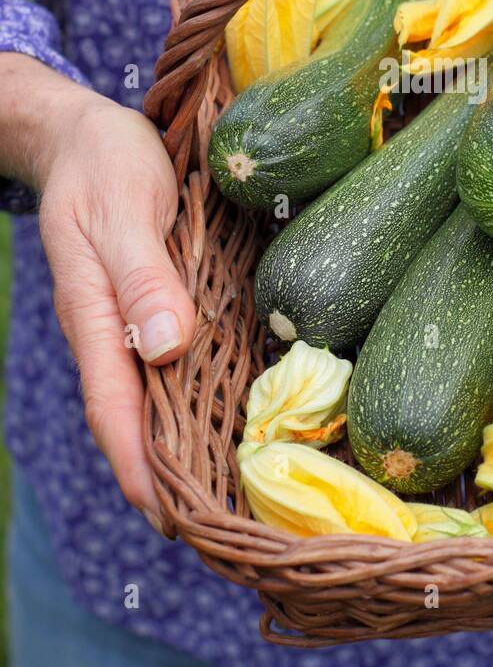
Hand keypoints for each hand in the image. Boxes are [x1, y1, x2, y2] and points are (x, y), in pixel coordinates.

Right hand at [15, 66, 196, 522]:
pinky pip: (175, 364)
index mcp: (95, 317)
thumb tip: (165, 350)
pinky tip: (233, 417)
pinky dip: (198, 398)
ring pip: (158, 398)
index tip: (170, 523)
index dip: (139, 469)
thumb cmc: (103, 165)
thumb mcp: (124, 209)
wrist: (86, 133)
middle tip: (217, 533)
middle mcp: (113, 331)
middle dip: (168, 478)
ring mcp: (133, 320)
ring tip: (232, 495)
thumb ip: (142, 278)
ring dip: (187, 445)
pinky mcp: (157, 303)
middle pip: (136, 420)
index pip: (114, 410)